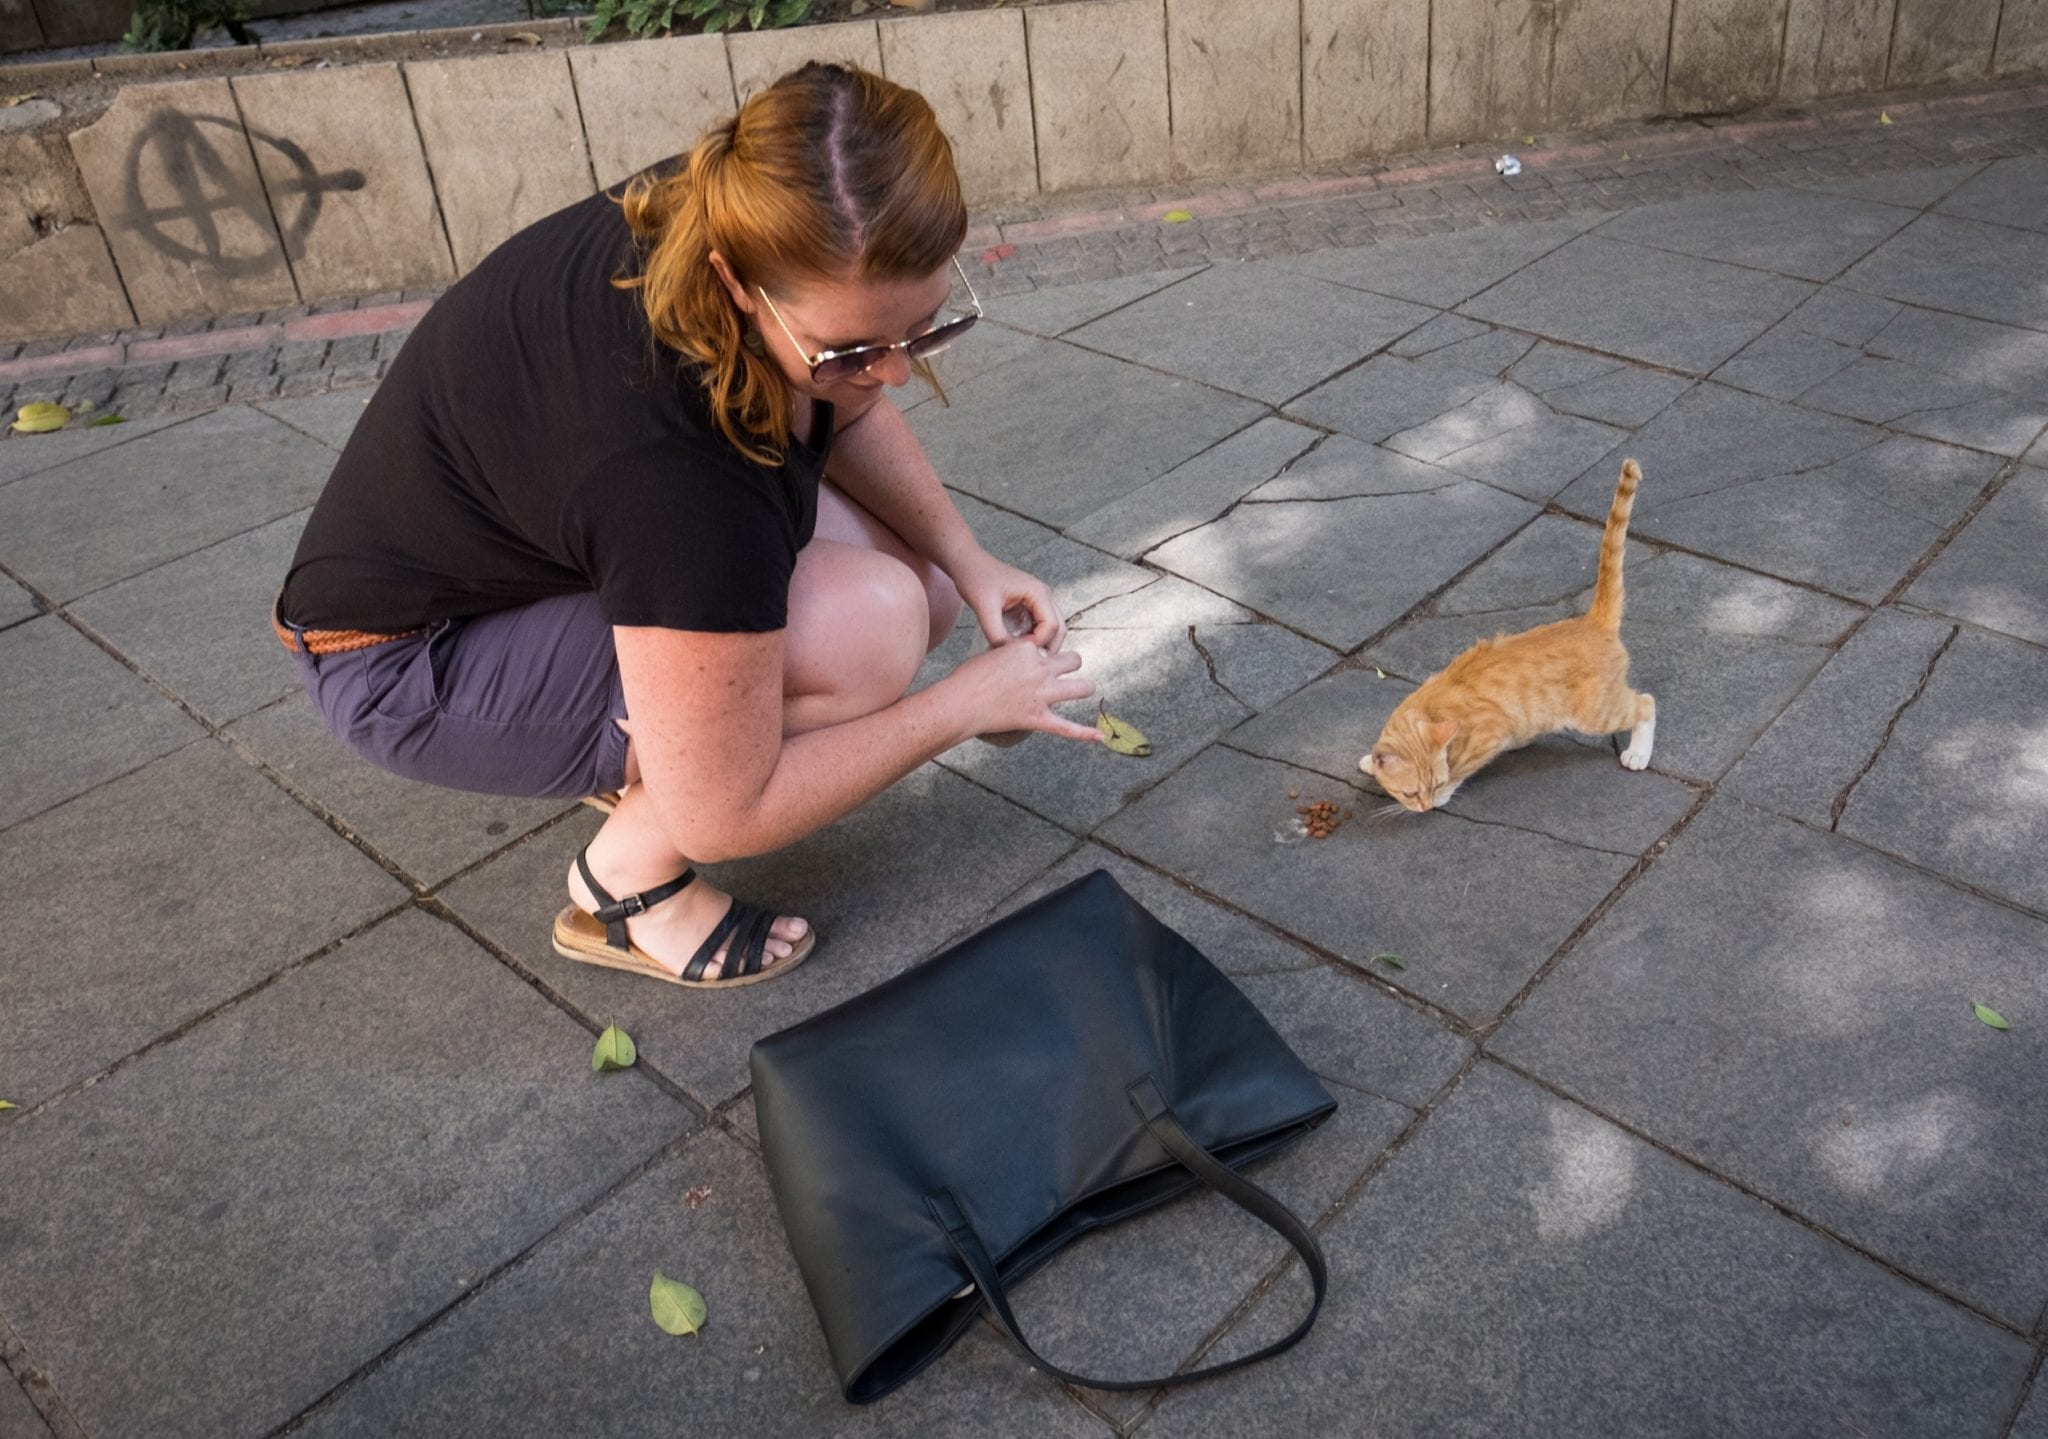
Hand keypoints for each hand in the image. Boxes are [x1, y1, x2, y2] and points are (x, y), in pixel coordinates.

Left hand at [948, 549, 1065, 652]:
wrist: (968, 564)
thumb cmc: (976, 578)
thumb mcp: (984, 607)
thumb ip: (996, 632)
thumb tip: (1007, 656)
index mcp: (1038, 592)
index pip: (1052, 626)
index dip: (1039, 644)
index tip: (1018, 654)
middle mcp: (1043, 595)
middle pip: (1058, 629)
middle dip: (1046, 647)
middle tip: (1025, 663)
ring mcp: (1038, 600)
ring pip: (1050, 629)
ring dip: (1039, 644)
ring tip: (1019, 656)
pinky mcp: (1029, 605)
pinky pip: (1038, 626)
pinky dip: (1031, 638)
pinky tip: (1014, 647)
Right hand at [951, 638, 1100, 743]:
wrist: (960, 702)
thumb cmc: (968, 677)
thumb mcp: (992, 652)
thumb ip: (1012, 652)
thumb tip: (1020, 656)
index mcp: (1028, 649)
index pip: (1047, 645)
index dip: (1041, 653)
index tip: (1032, 659)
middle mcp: (1040, 669)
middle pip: (1073, 660)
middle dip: (1069, 664)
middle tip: (1060, 671)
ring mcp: (1042, 694)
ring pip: (1081, 688)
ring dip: (1084, 687)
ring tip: (1082, 689)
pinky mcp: (1038, 718)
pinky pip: (1067, 727)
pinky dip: (1085, 733)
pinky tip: (1100, 736)